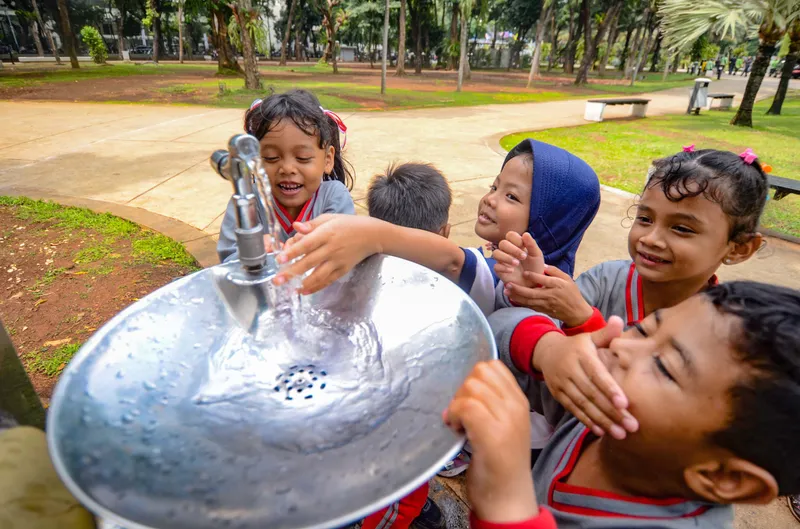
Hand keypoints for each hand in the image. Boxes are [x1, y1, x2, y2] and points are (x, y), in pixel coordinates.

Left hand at [273, 214, 383, 293]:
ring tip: (289, 288)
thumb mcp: (330, 218)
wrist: (372, 235)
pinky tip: (304, 291)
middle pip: (309, 262)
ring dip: (303, 283)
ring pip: (319, 275)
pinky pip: (328, 280)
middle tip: (277, 281)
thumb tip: (295, 227)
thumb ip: (311, 224)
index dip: (292, 252)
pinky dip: (316, 287)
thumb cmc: (347, 224)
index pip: (307, 244)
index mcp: (327, 233)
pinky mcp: (343, 270)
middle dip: (292, 272)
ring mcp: (338, 261)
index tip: (279, 259)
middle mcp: (332, 248)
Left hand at [444, 361, 538, 522]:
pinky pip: (466, 406)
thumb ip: (490, 402)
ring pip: (471, 387)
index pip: (493, 366)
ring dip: (457, 404)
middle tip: (461, 414)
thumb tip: (464, 386)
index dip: (473, 379)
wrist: (507, 498)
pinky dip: (454, 416)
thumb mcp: (502, 424)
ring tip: (459, 424)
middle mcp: (516, 406)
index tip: (469, 402)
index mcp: (519, 401)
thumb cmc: (499, 462)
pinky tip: (456, 430)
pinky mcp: (492, 434)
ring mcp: (507, 419)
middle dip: (462, 390)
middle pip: (479, 372)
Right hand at [493, 232, 544, 288]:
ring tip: (516, 263)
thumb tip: (525, 233)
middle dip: (513, 249)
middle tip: (523, 257)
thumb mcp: (537, 256)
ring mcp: (502, 260)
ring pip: (496, 253)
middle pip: (502, 243)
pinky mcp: (499, 270)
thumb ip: (531, 244)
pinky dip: (503, 267)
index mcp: (517, 245)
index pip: (510, 235)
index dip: (516, 239)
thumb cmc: (535, 268)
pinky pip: (496, 266)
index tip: (524, 246)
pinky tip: (511, 271)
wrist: (533, 284)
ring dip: (506, 257)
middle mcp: (508, 251)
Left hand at [504, 265, 593, 326]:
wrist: (576, 312)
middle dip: (519, 289)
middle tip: (508, 284)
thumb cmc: (572, 293)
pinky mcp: (543, 310)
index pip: (544, 280)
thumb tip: (542, 266)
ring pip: (529, 301)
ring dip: (516, 297)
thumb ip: (555, 271)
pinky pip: (530, 307)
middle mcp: (550, 295)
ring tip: (506, 291)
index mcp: (557, 285)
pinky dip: (521, 303)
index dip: (533, 277)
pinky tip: (512, 298)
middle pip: (532, 293)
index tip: (524, 272)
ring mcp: (546, 304)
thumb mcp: (567, 278)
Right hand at [534, 317, 638, 438]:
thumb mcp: (589, 336)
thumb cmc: (577, 346)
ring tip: (620, 434)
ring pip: (583, 405)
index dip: (610, 389)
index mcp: (581, 355)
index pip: (597, 374)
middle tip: (632, 426)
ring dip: (602, 421)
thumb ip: (606, 333)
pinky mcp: (558, 394)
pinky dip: (586, 421)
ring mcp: (562, 384)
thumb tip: (620, 321)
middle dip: (612, 412)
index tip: (625, 404)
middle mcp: (570, 370)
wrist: (546, 352)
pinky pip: (573, 410)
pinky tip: (601, 431)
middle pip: (592, 394)